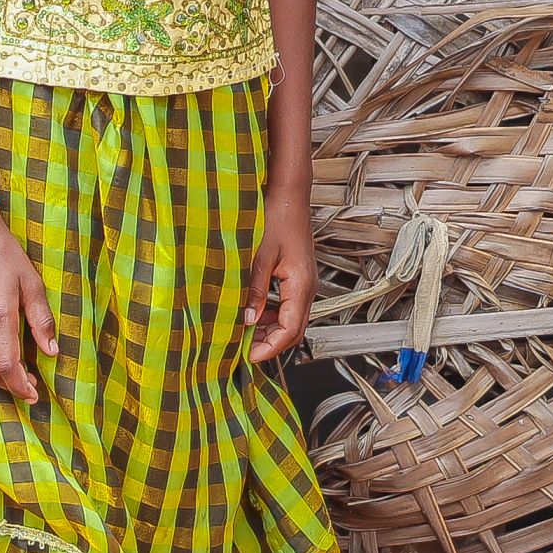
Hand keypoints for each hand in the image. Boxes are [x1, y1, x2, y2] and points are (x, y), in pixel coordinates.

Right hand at [0, 200, 59, 401]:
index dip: (21, 387)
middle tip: (26, 385)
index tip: (33, 394)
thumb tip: (51, 352)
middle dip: (9, 384)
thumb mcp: (32, 282)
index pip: (8, 367)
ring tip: (8, 367)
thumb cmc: (4, 253)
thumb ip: (41, 320)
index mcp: (0, 315)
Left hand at [244, 186, 316, 362]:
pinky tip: (255, 312)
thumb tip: (247, 319)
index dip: (270, 348)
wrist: (289, 196)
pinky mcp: (297, 277)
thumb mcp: (260, 256)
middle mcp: (307, 288)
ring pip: (291, 319)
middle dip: (271, 344)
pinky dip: (273, 315)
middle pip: (294, 330)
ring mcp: (304, 283)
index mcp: (301, 286)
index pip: (290, 331)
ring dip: (271, 330)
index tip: (250, 356)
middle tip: (245, 349)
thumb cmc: (277, 218)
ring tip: (246, 334)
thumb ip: (254, 290)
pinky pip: (288, 306)